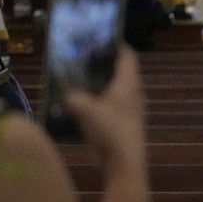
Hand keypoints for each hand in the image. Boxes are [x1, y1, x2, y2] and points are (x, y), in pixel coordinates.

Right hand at [63, 46, 146, 174]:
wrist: (124, 165)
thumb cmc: (109, 132)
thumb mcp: (84, 110)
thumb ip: (73, 97)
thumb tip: (68, 95)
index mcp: (128, 84)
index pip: (127, 56)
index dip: (116, 44)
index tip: (99, 36)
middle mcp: (134, 94)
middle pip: (122, 71)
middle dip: (104, 63)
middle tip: (83, 56)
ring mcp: (131, 110)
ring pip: (117, 88)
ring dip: (101, 82)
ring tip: (79, 76)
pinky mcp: (125, 124)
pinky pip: (112, 104)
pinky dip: (100, 99)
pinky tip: (83, 102)